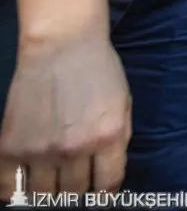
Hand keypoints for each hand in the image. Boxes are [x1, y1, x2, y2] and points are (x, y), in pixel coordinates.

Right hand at [0, 34, 131, 197]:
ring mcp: (40, 150)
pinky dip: (14, 192)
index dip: (104, 195)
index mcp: (108, 138)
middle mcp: (74, 149)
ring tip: (52, 183)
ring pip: (43, 196)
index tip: (98, 195)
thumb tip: (107, 178)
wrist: (62, 44)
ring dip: (49, 194)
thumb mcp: (123, 105)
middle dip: (76, 192)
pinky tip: (23, 185)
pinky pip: (8, 187)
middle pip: (74, 194)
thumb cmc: (99, 70)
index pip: (106, 186)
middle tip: (73, 185)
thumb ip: (117, 143)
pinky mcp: (11, 146)